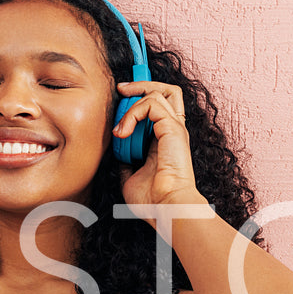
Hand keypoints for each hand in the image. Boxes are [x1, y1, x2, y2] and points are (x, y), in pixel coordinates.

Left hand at [114, 81, 203, 210]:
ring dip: (133, 101)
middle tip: (121, 89)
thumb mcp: (130, 178)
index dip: (140, 97)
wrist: (166, 209)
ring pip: (160, 91)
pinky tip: (123, 132)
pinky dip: (134, 113)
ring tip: (119, 125)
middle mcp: (173, 131)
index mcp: (166, 140)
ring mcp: (175, 128)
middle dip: (142, 84)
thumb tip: (117, 156)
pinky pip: (152, 103)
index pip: (158, 107)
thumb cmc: (153, 201)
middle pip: (167, 90)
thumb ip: (126, 164)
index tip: (120, 97)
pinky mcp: (173, 129)